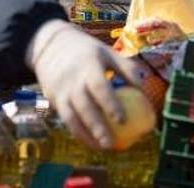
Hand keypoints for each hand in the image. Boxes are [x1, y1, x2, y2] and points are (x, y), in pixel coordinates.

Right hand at [27, 20, 145, 149]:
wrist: (50, 46)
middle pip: (84, 107)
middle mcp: (72, 80)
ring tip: (102, 147)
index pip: (99, 87)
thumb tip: (144, 88)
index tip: (122, 120)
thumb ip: (126, 67)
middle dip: (97, 127)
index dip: (110, 104)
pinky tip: (91, 141)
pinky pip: (66, 119)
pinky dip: (77, 132)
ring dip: (85, 135)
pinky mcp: (53, 99)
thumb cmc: (87, 52)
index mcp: (88, 66)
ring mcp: (60, 91)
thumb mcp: (106, 52)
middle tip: (111, 143)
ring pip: (71, 118)